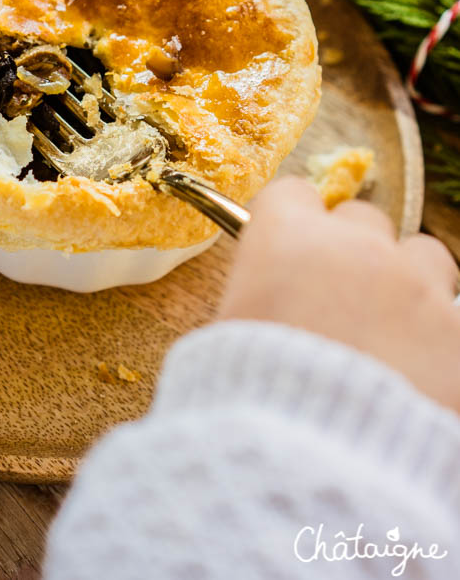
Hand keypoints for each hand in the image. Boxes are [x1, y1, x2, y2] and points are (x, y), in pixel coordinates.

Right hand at [218, 176, 459, 413]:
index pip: (290, 194)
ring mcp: (417, 288)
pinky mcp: (459, 334)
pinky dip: (439, 337)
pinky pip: (454, 316)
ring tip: (393, 331)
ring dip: (408, 281)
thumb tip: (263, 303)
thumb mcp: (227, 339)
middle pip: (361, 218)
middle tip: (339, 299)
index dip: (288, 223)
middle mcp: (357, 250)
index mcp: (287, 242)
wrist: (320, 468)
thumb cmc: (252, 401)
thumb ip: (253, 301)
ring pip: (423, 254)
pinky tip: (417, 372)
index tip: (288, 250)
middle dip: (352, 250)